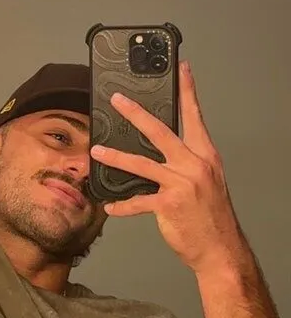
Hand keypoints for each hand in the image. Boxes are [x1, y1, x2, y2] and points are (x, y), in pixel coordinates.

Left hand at [89, 61, 244, 274]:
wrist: (220, 247)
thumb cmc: (212, 216)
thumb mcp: (206, 181)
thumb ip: (186, 163)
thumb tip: (162, 152)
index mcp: (205, 155)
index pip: (194, 116)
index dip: (187, 91)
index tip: (181, 69)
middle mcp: (194, 164)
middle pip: (160, 131)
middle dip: (135, 113)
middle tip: (118, 100)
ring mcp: (181, 183)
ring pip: (141, 163)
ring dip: (116, 157)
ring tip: (97, 151)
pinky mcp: (168, 204)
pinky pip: (138, 201)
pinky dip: (122, 205)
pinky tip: (111, 206)